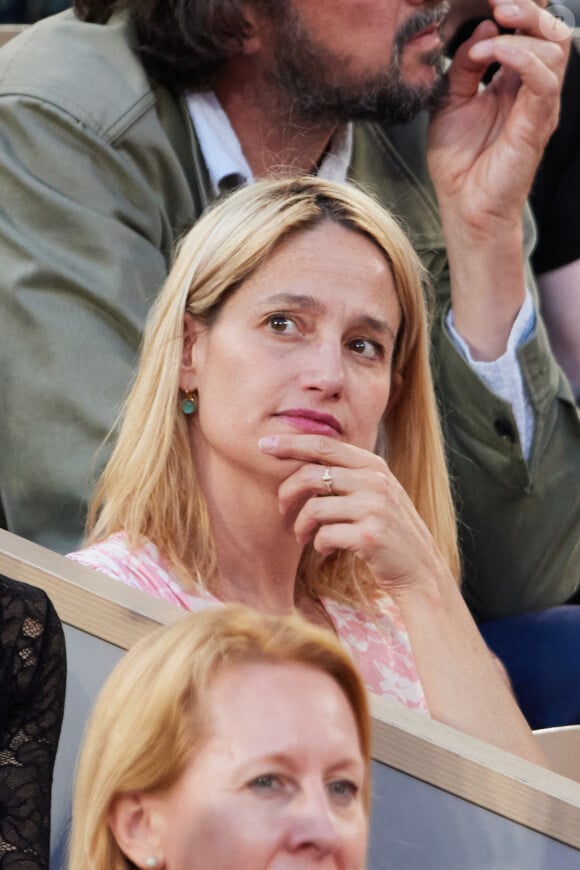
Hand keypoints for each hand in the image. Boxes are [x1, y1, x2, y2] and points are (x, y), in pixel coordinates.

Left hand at [259, 434, 450, 596]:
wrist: (420, 570)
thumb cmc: (389, 531)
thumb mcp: (375, 492)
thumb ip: (349, 474)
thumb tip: (301, 460)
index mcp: (374, 465)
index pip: (324, 445)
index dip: (291, 443)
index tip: (264, 444)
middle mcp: (376, 481)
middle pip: (312, 474)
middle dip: (287, 491)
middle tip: (281, 508)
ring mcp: (375, 508)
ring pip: (314, 508)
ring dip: (300, 526)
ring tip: (302, 537)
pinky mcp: (370, 536)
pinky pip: (324, 535)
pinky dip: (318, 545)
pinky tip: (326, 550)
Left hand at [429, 0, 570, 234]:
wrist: (463, 206)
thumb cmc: (459, 162)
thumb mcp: (449, 103)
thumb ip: (463, 68)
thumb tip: (479, 30)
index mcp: (513, 81)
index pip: (530, 30)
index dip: (516, 8)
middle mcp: (532, 89)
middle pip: (551, 29)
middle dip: (527, 8)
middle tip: (497, 3)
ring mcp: (538, 104)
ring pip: (555, 46)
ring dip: (522, 30)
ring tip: (489, 36)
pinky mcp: (538, 122)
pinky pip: (544, 78)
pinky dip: (521, 56)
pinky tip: (494, 52)